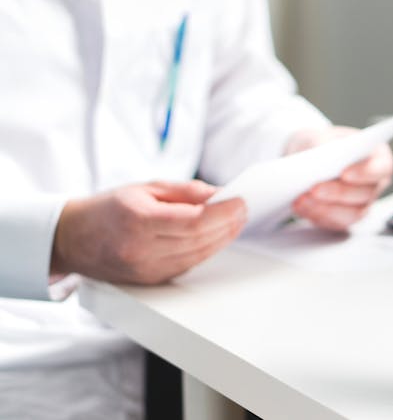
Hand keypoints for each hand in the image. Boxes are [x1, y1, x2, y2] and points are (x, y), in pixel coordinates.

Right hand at [51, 180, 246, 284]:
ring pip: (197, 256)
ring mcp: (144, 269)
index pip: (193, 221)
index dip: (223, 213)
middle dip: (228, 225)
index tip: (241, 202)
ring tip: (235, 222)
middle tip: (243, 211)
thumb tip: (219, 193)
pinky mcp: (149, 281)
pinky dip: (205, 252)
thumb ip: (185, 191)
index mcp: (139, 219)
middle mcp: (141, 248)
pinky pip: (187, 266)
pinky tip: (216, 238)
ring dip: (222, 240)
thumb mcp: (145, 188)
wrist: (72, 238)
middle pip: (199, 240)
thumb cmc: (109, 208)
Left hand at [285, 127, 392, 230]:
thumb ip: (324, 145)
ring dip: (326, 208)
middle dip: (338, 193)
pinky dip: (317, 215)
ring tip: (303, 199)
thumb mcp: (321, 136)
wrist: (307, 160)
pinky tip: (301, 206)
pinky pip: (335, 223)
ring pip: (351, 214)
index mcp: (378, 158)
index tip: (344, 173)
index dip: (365, 173)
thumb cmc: (321, 144)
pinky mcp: (345, 218)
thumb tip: (322, 161)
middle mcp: (374, 184)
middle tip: (315, 189)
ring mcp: (362, 204)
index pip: (381, 168)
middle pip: (364, 194)